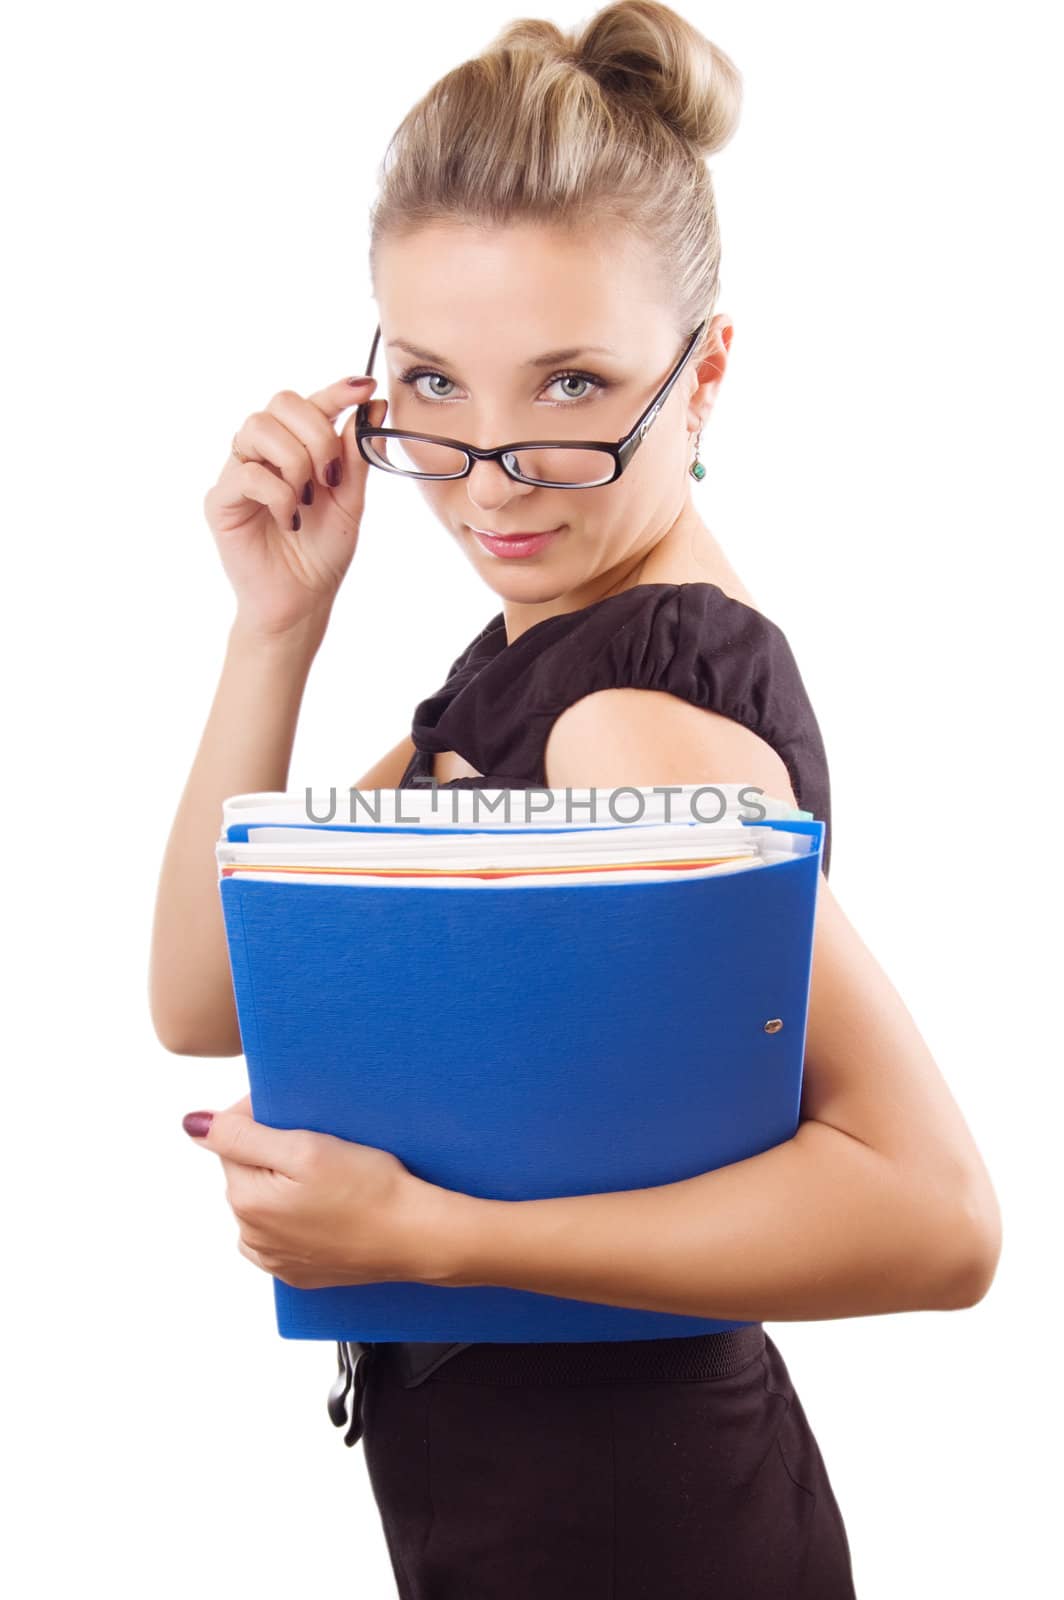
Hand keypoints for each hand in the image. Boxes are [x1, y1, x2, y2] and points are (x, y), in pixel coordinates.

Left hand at [183, 1091, 439, 1289]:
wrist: (416, 1236)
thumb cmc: (369, 1188)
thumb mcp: (305, 1148)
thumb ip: (241, 1135)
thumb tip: (192, 1125)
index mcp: (246, 1201)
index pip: (232, 1141)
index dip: (265, 1120)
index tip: (303, 1118)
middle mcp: (251, 1237)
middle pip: (248, 1172)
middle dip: (274, 1154)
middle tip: (322, 1146)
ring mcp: (274, 1260)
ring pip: (265, 1202)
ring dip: (285, 1185)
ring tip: (329, 1177)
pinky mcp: (298, 1273)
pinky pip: (283, 1233)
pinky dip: (298, 1215)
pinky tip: (328, 1206)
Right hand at [203, 377, 389, 639]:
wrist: (302, 600)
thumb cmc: (321, 552)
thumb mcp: (350, 500)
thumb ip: (356, 455)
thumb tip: (375, 406)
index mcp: (296, 446)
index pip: (310, 403)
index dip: (337, 390)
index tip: (365, 388)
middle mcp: (263, 452)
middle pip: (282, 403)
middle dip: (316, 434)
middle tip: (330, 478)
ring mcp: (239, 471)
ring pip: (259, 428)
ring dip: (295, 462)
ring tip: (306, 500)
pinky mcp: (221, 498)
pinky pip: (248, 473)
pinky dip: (278, 493)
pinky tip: (289, 519)